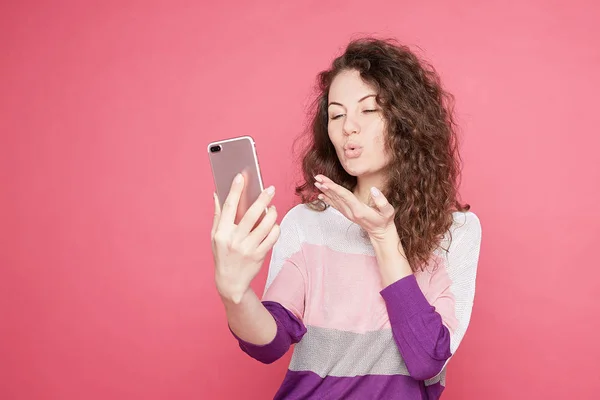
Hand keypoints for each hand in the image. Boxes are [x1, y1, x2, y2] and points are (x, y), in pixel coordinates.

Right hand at [211, 173, 279, 303]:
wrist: (231, 282)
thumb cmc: (223, 255)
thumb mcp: (215, 236)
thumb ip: (218, 215)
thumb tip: (217, 194)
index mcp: (222, 232)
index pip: (228, 207)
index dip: (234, 190)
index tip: (241, 176)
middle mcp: (234, 240)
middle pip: (251, 214)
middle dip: (262, 199)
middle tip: (270, 189)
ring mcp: (247, 248)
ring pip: (265, 225)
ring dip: (272, 213)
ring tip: (273, 208)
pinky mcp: (259, 256)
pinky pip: (272, 238)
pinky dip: (275, 228)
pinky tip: (274, 224)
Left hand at [314, 174, 395, 241]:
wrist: (380, 232)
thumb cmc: (385, 220)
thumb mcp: (388, 211)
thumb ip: (382, 201)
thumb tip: (374, 189)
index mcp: (359, 210)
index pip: (345, 196)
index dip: (334, 188)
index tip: (325, 182)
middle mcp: (350, 212)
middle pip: (336, 196)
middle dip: (326, 186)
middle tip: (317, 177)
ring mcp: (347, 213)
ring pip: (334, 200)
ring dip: (325, 190)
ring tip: (317, 182)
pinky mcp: (347, 214)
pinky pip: (335, 205)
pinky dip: (327, 199)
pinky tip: (320, 195)